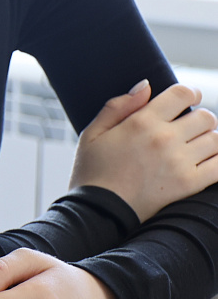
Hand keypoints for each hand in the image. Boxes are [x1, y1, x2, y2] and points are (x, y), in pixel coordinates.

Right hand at [70, 80, 217, 221]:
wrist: (97, 212)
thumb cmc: (92, 172)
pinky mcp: (189, 184)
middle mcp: (164, 139)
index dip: (191, 93)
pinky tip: (207, 161)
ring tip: (196, 147)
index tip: (189, 100)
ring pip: (215, 139)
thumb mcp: (92, 134)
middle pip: (205, 117)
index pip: (183, 94)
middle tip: (190, 127)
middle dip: (200, 118)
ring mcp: (179, 162)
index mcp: (141, 122)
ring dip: (208, 140)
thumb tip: (146, 86)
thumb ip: (118, 106)